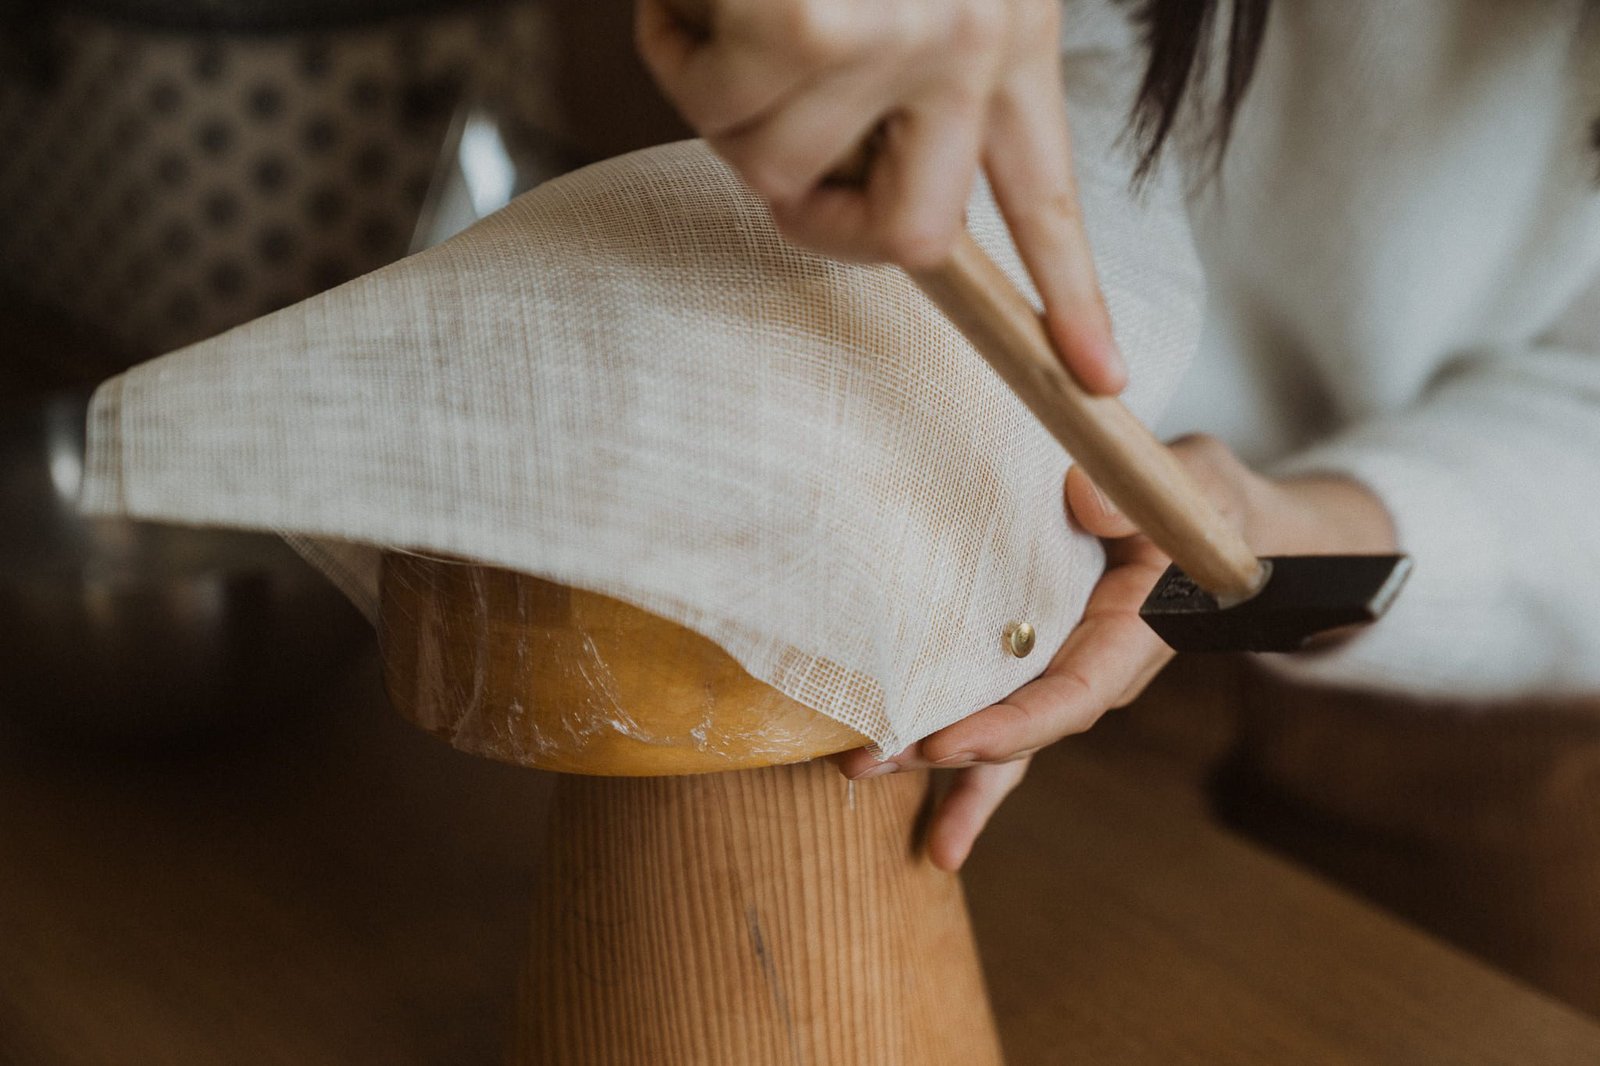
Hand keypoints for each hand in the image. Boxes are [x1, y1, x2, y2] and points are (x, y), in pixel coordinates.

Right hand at [636, 0, 1125, 392]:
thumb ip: (904, 59)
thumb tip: (807, 155)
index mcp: (1011, 33)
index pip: (1047, 194)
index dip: (1070, 295)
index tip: (1097, 379)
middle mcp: (972, 49)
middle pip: (913, 240)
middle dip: (820, 224)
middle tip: (768, 155)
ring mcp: (897, 45)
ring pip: (769, 164)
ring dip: (714, 89)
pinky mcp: (811, 31)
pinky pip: (706, 96)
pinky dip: (670, 36)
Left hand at [833, 434, 1397, 871]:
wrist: (1217, 521)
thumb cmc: (1205, 502)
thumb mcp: (1192, 484)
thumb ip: (1142, 497)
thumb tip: (1084, 499)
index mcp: (1132, 638)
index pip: (1070, 697)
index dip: (1010, 727)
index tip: (946, 742)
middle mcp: (1090, 667)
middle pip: (1018, 728)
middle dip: (943, 753)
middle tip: (865, 762)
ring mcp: (1059, 666)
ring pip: (996, 728)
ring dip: (928, 755)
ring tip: (859, 771)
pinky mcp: (1033, 655)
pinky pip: (990, 704)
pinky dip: (948, 740)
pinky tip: (895, 772)